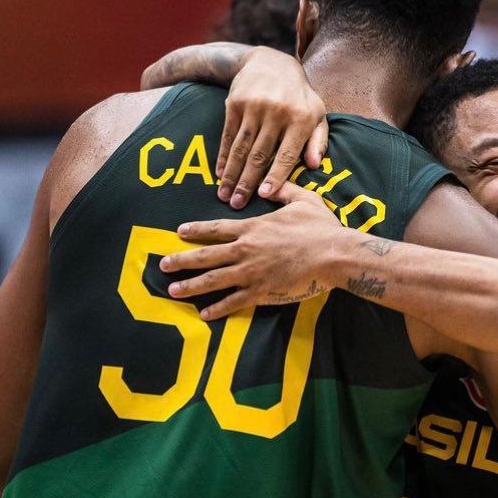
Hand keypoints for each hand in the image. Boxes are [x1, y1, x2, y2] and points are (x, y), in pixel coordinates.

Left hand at [161, 184, 344, 318]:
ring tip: (173, 290)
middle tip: (163, 264)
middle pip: (206, 255)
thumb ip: (284, 190)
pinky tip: (204, 314)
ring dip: (191, 286)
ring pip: (213, 280)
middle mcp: (246, 250)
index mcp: (254, 228)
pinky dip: (218, 309)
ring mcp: (252, 272)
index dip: (196, 230)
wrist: (334, 255)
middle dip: (182, 260)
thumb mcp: (304, 200)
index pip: (217, 229)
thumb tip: (272, 183)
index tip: (179, 232)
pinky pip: (234, 302)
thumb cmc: (322, 228)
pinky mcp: (262, 292)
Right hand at [216, 47, 327, 208]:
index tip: (264, 195)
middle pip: (260, 154)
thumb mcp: (317, 114)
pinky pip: (228, 135)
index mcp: (301, 118)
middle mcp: (277, 112)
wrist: (271, 62)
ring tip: (225, 196)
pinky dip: (223, 156)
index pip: (286, 154)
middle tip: (238, 205)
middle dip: (247, 182)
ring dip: (232, 174)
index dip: (275, 176)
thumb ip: (318, 141)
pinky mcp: (235, 103)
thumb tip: (313, 166)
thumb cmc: (299, 97)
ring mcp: (254, 107)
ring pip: (241, 147)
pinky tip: (220, 174)